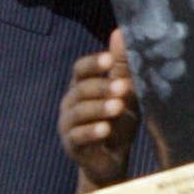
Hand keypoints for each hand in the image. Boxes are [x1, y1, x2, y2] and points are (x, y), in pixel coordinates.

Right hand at [59, 28, 138, 187]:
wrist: (113, 161)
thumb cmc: (119, 123)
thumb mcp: (125, 94)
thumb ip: (122, 67)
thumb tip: (120, 32)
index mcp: (82, 87)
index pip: (81, 69)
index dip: (94, 64)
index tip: (109, 60)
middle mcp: (70, 103)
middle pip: (81, 89)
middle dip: (103, 87)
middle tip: (124, 87)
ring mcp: (68, 125)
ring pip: (79, 112)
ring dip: (99, 108)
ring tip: (118, 107)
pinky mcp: (71, 146)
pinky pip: (78, 136)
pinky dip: (92, 132)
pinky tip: (106, 129)